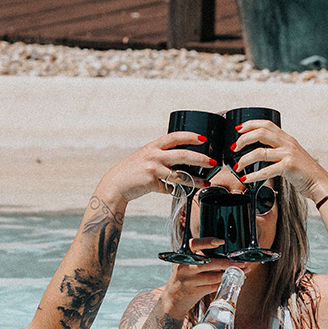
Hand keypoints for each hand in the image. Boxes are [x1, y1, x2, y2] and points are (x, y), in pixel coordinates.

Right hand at [98, 132, 219, 204]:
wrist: (116, 185)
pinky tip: (186, 192)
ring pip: (181, 174)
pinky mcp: (153, 182)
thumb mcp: (145, 157)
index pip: (175, 137)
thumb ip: (160, 156)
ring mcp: (153, 169)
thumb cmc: (131, 172)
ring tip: (207, 182)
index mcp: (153, 146)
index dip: (190, 136)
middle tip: (212, 162)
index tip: (203, 138)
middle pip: (183, 155)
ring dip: (196, 179)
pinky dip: (179, 190)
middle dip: (200, 158)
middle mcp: (154, 155)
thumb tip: (181, 161)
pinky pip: (171, 187)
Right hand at [160, 240, 243, 320]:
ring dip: (230, 274)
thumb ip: (203, 257)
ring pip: (214, 276)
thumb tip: (228, 253)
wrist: (173, 298)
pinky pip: (214, 286)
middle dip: (227, 263)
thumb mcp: (188, 263)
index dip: (207, 242)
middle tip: (242, 262)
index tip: (220, 241)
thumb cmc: (185, 276)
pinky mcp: (195, 292)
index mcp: (184, 255)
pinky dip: (225, 283)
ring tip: (243, 271)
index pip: (194, 245)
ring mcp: (189, 280)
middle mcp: (185, 266)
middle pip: (209, 262)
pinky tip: (234, 281)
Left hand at [231, 121, 327, 202]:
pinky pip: (266, 170)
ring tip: (237, 166)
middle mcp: (287, 143)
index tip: (238, 129)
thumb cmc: (304, 172)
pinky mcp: (288, 167)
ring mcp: (288, 154)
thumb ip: (278, 151)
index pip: (266, 124)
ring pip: (260, 152)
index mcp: (287, 139)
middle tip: (234, 148)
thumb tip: (257, 153)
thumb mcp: (291, 155)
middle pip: (260, 133)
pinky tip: (246, 178)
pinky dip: (253, 175)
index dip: (250, 124)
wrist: (319, 182)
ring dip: (244, 159)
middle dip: (243, 139)